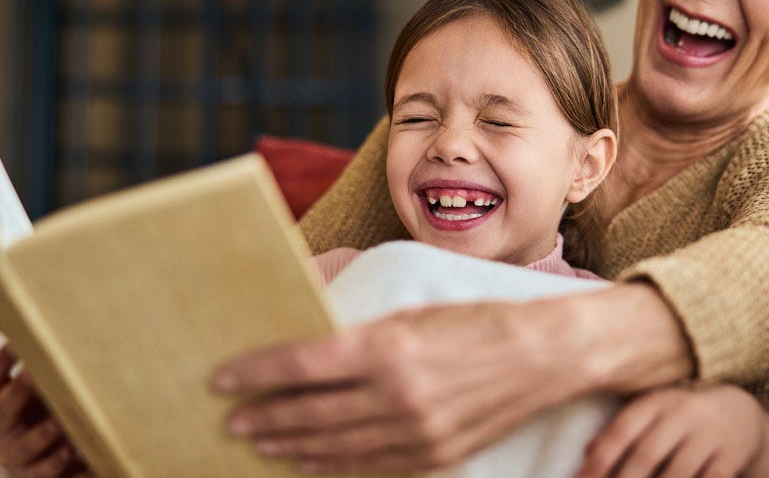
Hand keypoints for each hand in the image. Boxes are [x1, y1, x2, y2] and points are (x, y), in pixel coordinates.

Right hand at [0, 343, 92, 477]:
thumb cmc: (47, 415)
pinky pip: (44, 473)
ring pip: (24, 446)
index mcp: (0, 399)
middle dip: (19, 392)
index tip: (19, 339)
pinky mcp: (32, 477)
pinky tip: (78, 454)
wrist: (47, 463)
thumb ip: (49, 371)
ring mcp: (14, 455)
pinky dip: (59, 465)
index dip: (3, 356)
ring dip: (42, 434)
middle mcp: (1, 427)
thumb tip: (74, 331)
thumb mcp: (43, 392)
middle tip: (35, 374)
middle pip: (3, 408)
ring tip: (61, 424)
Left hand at [213, 286, 676, 474]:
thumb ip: (360, 325)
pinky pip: (370, 465)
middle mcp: (399, 393)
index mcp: (389, 345)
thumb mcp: (414, 307)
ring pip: (334, 445)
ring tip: (256, 441)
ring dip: (289, 444)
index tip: (222, 378)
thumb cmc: (476, 319)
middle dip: (262, 415)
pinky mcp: (435, 454)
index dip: (255, 373)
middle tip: (229, 419)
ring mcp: (417, 431)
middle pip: (310, 410)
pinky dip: (333, 465)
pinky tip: (307, 461)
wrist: (545, 355)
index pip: (302, 364)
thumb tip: (309, 329)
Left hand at [578, 384, 768, 477]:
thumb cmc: (680, 417)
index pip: (623, 430)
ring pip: (677, 474)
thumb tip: (588, 454)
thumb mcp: (652, 413)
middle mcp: (681, 414)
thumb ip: (622, 431)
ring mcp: (709, 435)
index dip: (601, 458)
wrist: (739, 411)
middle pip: (646, 455)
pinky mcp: (731, 455)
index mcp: (656, 402)